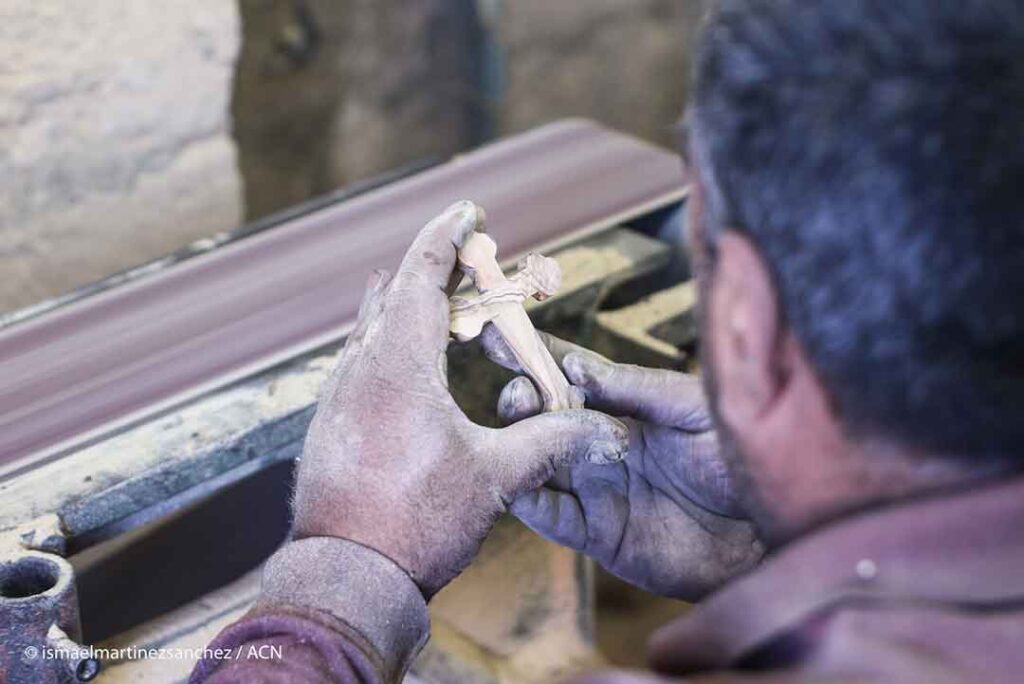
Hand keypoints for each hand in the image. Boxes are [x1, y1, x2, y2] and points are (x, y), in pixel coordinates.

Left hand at [291, 202, 629, 597]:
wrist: (346, 578)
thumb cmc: (415, 523)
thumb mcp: (494, 478)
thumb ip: (548, 443)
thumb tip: (599, 430)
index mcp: (397, 367)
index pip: (419, 276)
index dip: (445, 236)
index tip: (468, 209)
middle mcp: (358, 371)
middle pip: (392, 295)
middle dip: (429, 269)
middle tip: (466, 259)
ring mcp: (336, 399)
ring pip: (369, 330)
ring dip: (404, 306)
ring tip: (436, 299)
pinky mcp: (330, 426)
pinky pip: (358, 363)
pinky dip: (387, 345)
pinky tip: (403, 365)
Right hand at [482, 330, 763, 599]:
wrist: (774, 532)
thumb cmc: (744, 458)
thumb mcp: (694, 408)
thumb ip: (635, 388)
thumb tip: (573, 365)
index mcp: (626, 407)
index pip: (568, 375)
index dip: (533, 355)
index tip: (499, 333)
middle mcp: (602, 444)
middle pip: (541, 418)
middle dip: (522, 398)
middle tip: (520, 391)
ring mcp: (597, 488)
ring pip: (536, 462)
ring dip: (518, 442)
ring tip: (516, 421)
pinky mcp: (599, 534)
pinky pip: (550, 515)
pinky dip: (527, 498)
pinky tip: (518, 480)